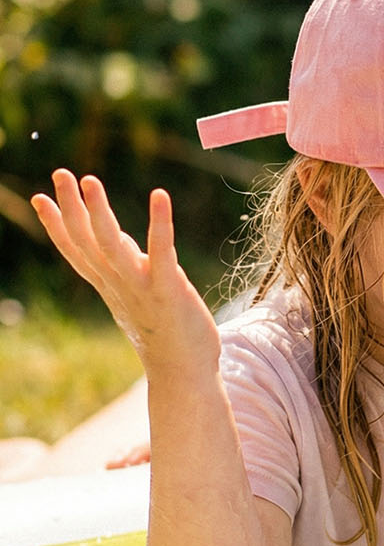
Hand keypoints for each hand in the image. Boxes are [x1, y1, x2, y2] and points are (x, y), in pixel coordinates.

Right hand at [31, 171, 219, 376]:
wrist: (183, 372)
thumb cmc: (165, 330)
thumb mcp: (137, 293)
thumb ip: (123, 265)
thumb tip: (114, 233)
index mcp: (109, 286)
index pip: (76, 251)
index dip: (57, 225)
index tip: (39, 197)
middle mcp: (118, 286)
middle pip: (87, 242)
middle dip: (71, 208)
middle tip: (61, 173)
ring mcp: (141, 289)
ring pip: (111, 247)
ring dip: (99, 213)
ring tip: (90, 181)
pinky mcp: (169, 291)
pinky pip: (161, 253)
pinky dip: (159, 224)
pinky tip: (160, 195)